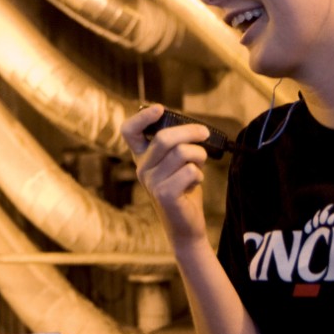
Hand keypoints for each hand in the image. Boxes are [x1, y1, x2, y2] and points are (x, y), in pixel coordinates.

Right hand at [121, 104, 211, 244]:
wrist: (187, 225)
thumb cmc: (183, 188)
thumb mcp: (176, 162)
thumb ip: (177, 145)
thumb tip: (194, 128)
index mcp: (142, 157)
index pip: (129, 131)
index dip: (142, 117)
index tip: (159, 109)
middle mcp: (142, 168)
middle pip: (165, 138)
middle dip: (190, 132)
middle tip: (204, 133)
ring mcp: (151, 182)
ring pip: (182, 153)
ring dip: (199, 155)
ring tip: (199, 165)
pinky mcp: (165, 194)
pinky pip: (190, 171)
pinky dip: (199, 174)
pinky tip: (195, 183)